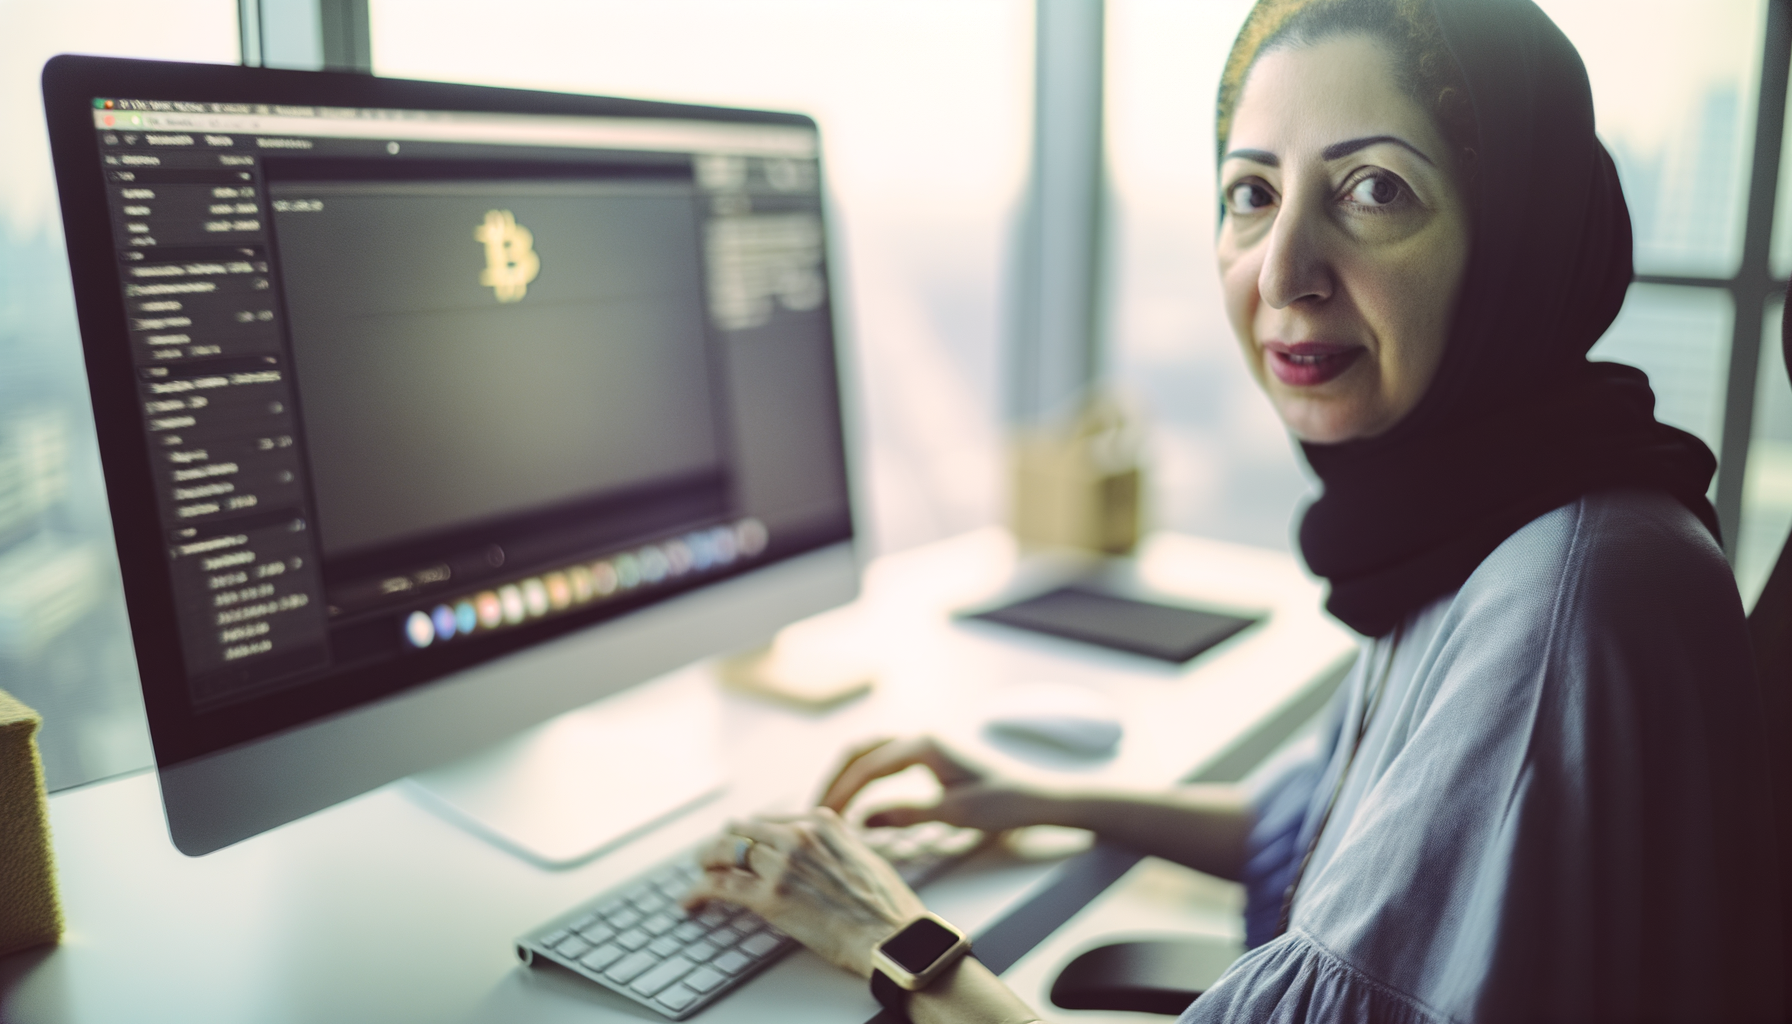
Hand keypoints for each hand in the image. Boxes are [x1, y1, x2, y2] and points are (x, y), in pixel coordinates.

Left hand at [682, 808, 925, 976]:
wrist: (892, 936)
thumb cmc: (886, 906)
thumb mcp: (864, 856)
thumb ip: (836, 845)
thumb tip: (820, 851)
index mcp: (822, 822)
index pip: (769, 819)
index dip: (750, 833)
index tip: (742, 843)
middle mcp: (798, 835)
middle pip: (741, 829)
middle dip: (723, 843)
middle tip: (713, 857)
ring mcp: (781, 864)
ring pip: (723, 851)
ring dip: (706, 862)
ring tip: (700, 873)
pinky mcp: (768, 896)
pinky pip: (719, 886)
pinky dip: (698, 892)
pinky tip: (691, 901)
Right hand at [818, 735, 1054, 831]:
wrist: (1037, 796)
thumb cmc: (1002, 803)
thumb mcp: (953, 814)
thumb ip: (904, 815)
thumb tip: (860, 821)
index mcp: (924, 744)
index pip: (867, 765)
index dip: (840, 792)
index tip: (821, 818)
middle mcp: (921, 736)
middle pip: (861, 750)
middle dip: (836, 779)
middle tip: (815, 810)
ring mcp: (926, 742)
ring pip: (871, 751)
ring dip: (848, 775)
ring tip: (830, 805)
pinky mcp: (931, 753)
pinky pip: (886, 758)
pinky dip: (866, 775)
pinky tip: (859, 798)